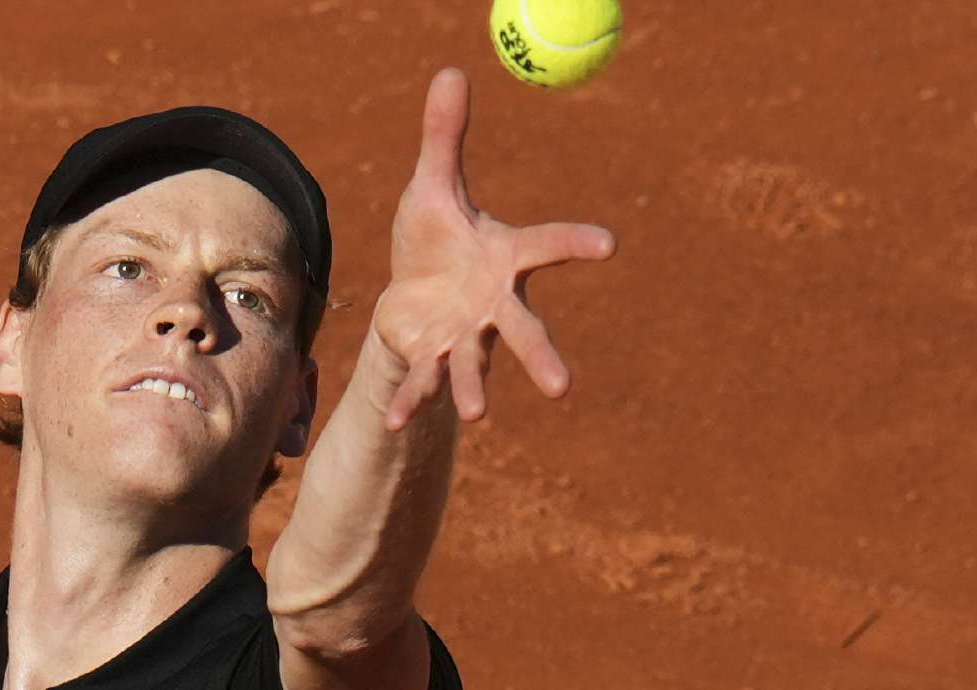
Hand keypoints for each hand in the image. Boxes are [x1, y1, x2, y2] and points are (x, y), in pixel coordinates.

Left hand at [373, 67, 615, 430]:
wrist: (409, 290)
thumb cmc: (433, 238)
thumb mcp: (432, 186)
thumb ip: (444, 138)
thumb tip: (450, 71)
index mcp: (503, 258)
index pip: (546, 246)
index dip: (576, 243)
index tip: (610, 243)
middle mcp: (491, 305)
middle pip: (522, 331)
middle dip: (540, 357)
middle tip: (562, 387)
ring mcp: (463, 336)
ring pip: (474, 365)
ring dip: (475, 388)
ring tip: (479, 414)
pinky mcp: (430, 357)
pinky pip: (422, 381)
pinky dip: (410, 401)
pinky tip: (393, 422)